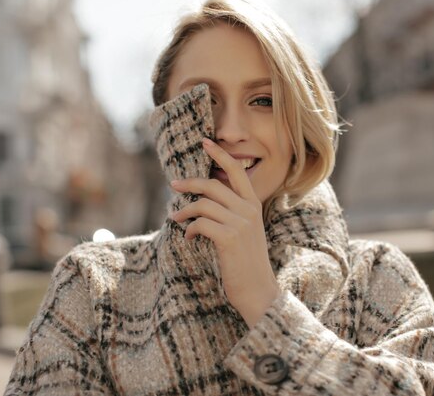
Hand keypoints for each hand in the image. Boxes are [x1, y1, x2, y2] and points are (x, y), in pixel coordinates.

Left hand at [171, 138, 279, 327]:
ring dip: (185, 211)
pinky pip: (200, 224)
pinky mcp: (229, 238)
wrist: (259, 291)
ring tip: (176, 218)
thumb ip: (233, 214)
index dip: (220, 155)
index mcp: (254, 205)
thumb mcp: (245, 232)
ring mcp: (240, 223)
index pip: (236, 171)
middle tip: (174, 185)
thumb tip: (205, 201)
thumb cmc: (247, 263)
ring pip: (203, 204)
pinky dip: (189, 229)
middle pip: (213, 185)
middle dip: (190, 182)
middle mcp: (249, 210)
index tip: (205, 142)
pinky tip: (189, 238)